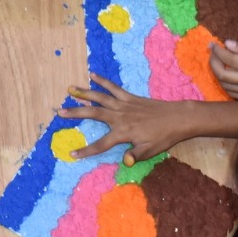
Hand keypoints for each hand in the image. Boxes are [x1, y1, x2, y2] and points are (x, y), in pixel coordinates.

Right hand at [58, 75, 193, 161]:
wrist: (178, 118)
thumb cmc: (164, 137)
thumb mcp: (151, 150)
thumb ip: (136, 155)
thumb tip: (125, 162)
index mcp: (123, 132)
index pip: (101, 144)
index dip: (86, 150)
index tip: (72, 154)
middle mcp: (120, 116)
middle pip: (93, 113)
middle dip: (75, 112)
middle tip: (59, 110)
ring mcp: (124, 104)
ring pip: (100, 97)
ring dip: (84, 93)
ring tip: (69, 89)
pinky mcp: (130, 97)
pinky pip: (113, 88)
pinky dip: (103, 81)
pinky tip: (92, 74)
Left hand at [210, 39, 237, 100]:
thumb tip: (228, 44)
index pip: (229, 58)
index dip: (218, 51)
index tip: (213, 44)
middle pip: (222, 74)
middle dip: (213, 62)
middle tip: (213, 53)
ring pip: (225, 85)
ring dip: (218, 73)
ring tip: (218, 62)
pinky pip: (233, 94)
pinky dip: (225, 85)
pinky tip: (227, 76)